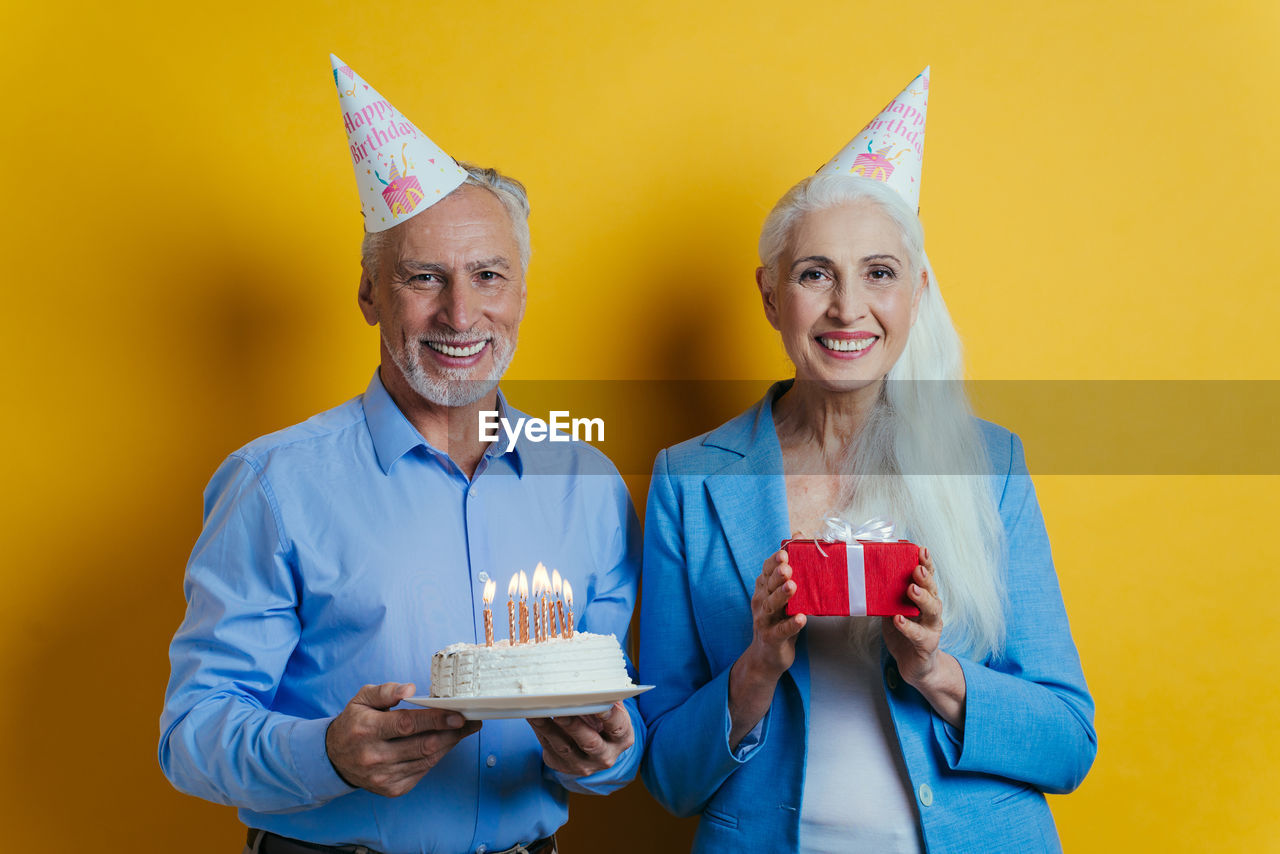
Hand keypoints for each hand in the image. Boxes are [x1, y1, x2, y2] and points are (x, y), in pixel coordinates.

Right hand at [325, 682, 480, 796]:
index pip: (407, 724)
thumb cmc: (354, 723)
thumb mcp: (362, 699)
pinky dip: (436, 757)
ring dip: (449, 744)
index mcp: (366, 729)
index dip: (435, 719)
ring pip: (426, 760)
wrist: (335, 758)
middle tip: (471, 721)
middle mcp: (374, 756)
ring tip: (463, 730)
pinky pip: (422, 772)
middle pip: (422, 745)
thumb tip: (409, 689)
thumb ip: (385, 691)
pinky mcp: (391, 789)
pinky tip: (444, 744)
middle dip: (452, 733)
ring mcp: (382, 776)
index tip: (458, 714)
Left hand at [528, 701, 633, 775]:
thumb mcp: (613, 710)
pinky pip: (549, 748)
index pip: (618, 727)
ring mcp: (583, 764)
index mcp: (622, 738)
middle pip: (589, 742)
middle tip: (560, 711)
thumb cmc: (603, 721)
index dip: (610, 716)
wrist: (595, 750)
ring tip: (538, 712)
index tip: (600, 705)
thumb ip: (605, 695)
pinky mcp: (562, 765)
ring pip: (564, 747)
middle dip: (573, 726)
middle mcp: (605, 755)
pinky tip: (533, 716)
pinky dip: (540, 731)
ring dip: (549, 728)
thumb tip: (593, 673)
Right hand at [744, 549, 806, 679]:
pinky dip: (791, 624)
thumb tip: (802, 539)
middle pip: (768, 586)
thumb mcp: (784, 598)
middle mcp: (761, 602)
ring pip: (771, 606)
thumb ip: (792, 575)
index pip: (766, 571)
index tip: (783, 552)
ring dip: (781, 596)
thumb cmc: (780, 620)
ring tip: (792, 586)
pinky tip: (801, 618)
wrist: (767, 656)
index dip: (773, 561)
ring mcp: (764, 621)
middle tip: (787, 568)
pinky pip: (781, 630)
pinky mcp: (772, 638)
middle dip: (777, 575)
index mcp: (764, 590)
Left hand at [882, 547, 942, 684]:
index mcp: (925, 598)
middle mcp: (932, 610)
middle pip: (933, 590)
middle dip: (926, 577)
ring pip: (932, 610)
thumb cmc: (903, 633)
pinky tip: (898, 619)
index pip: (928, 577)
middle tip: (916, 568)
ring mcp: (932, 628)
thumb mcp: (893, 609)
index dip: (926, 563)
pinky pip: (918, 635)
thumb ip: (886, 594)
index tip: (921, 549)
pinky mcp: (926, 645)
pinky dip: (908, 627)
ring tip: (911, 589)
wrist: (915, 666)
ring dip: (922, 598)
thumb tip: (865, 572)